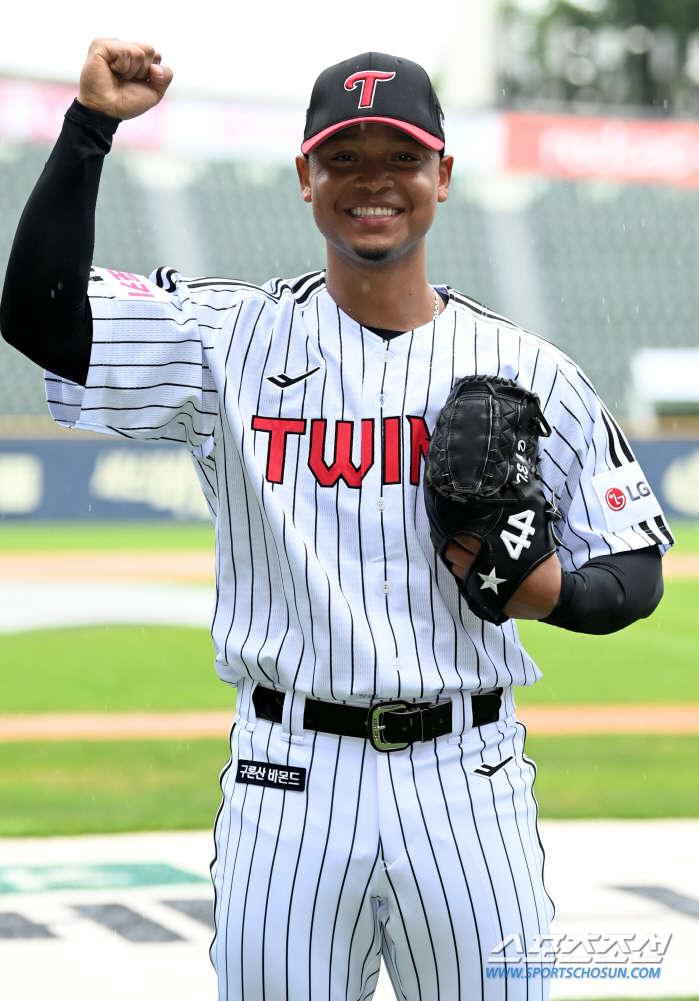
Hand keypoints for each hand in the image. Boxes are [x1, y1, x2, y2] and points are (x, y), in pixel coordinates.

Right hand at [77, 38, 172, 119]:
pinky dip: (121, 66)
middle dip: (142, 71)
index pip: (156, 55)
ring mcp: (112, 44)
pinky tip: (110, 70)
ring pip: (138, 52)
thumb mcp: (155, 92)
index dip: (151, 73)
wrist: (108, 110)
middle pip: (150, 50)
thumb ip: (166, 77)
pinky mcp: (100, 44)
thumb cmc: (127, 102)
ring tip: (118, 76)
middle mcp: (125, 47)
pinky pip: (125, 51)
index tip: (137, 82)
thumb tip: (155, 67)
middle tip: (126, 79)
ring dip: (131, 71)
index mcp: (136, 56)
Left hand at [444, 535, 561, 619]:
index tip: (454, 525)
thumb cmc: (543, 567)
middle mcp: (481, 564)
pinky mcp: (482, 594)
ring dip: (455, 560)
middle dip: (450, 545)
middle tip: (453, 539)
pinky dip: (463, 574)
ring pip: (456, 567)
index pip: (463, 537)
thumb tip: (504, 515)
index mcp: (493, 549)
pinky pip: (463, 582)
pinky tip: (467, 568)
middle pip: (453, 552)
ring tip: (460, 553)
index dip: (456, 531)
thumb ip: (514, 532)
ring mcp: (480, 581)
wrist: (550, 597)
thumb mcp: (533, 542)